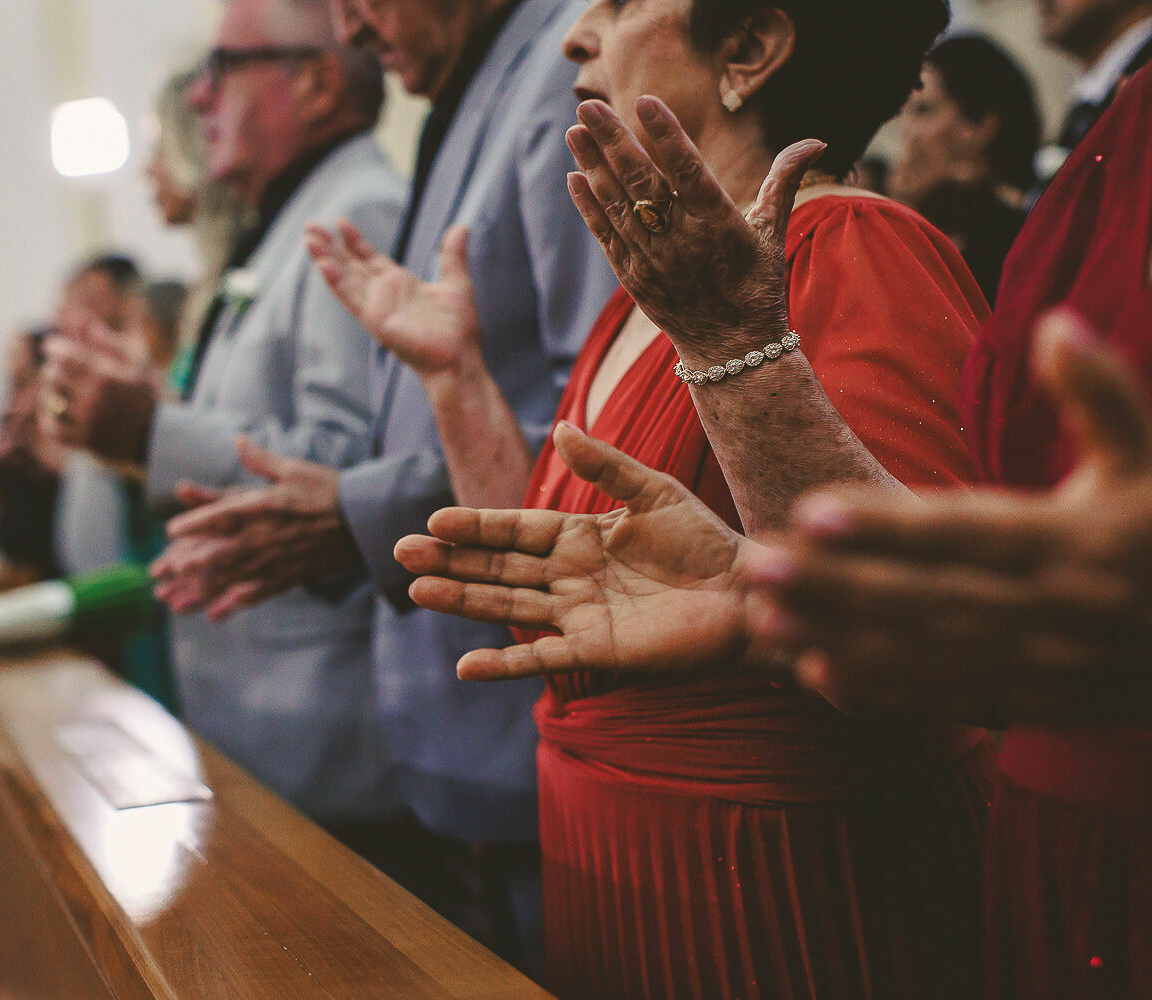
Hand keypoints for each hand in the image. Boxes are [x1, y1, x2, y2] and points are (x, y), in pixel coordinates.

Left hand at [38, 310, 158, 465]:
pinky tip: (54, 411)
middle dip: (52, 369)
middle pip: (53, 376)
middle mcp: (93, 399)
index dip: (54, 348)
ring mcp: (87, 421)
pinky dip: (48, 418)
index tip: (52, 347)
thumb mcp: (136, 362)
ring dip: (48, 392)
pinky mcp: (84, 440)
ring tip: (54, 389)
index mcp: (105, 376)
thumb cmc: (146, 393)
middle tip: (55, 368)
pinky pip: (53, 428)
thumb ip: (108, 341)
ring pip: (50, 401)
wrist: (158, 436)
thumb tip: (83, 321)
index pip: (65, 356)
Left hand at [152, 437, 361, 619]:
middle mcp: (267, 536)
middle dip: (187, 564)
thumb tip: (239, 440)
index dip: (195, 523)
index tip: (170, 530)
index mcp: (265, 506)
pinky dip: (237, 602)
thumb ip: (261, 460)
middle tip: (162, 571)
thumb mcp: (293, 469)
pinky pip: (260, 592)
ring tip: (178, 596)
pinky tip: (219, 611)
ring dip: (203, 587)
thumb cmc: (328, 490)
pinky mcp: (291, 575)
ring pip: (234, 577)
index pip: (223, 515)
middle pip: (220, 553)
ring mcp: (278, 559)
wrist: (364, 521)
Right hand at [306, 220, 482, 376]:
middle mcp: (383, 294)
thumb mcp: (457, 282)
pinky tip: (323, 264)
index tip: (340, 222)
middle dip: (330, 246)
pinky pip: (351, 298)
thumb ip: (452, 255)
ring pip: (344, 278)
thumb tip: (461, 227)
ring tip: (309, 239)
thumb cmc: (459, 329)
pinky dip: (336, 281)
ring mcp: (376, 307)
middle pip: (350, 265)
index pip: (369, 258)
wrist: (459, 358)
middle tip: (310, 226)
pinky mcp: (374, 320)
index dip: (354, 240)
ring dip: (326, 258)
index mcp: (399, 284)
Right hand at [395, 422, 764, 681]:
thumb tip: (559, 428)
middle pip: (498, 568)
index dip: (475, 527)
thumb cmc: (706, 542)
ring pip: (508, 606)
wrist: (749, 596)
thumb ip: (605, 465)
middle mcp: (570, 576)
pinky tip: (466, 666)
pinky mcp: (598, 652)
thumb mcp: (652, 492)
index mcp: (579, 535)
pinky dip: (505, 663)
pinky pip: (542, 657)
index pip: (514, 530)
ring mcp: (579, 615)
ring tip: (418, 592)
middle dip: (451, 562)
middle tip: (402, 555)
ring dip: (463, 601)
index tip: (433, 522)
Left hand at [565, 97, 824, 364]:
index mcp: (718, 224)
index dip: (666, 134)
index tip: (645, 101)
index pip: (687, 169)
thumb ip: (783, 182)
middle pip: (641, 182)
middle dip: (612, 141)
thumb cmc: (756, 287)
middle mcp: (681, 240)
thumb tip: (817, 140)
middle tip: (588, 105)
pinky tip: (575, 175)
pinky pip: (606, 235)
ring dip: (592, 165)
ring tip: (575, 130)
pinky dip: (589, 206)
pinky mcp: (633, 276)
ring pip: (617, 204)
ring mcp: (652, 259)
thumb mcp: (773, 235)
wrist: (731, 350)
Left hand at [746, 311, 1151, 722]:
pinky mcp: (1031, 702)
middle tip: (756, 563)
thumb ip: (1103, 396)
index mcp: (1075, 543)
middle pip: (924, 597)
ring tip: (763, 615)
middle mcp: (1049, 610)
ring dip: (838, 636)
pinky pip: (944, 699)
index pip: (965, 531)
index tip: (813, 510)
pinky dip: (880, 692)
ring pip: (922, 653)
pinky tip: (813, 672)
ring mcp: (1037, 665)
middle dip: (835, 584)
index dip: (887, 526)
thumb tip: (1055, 322)